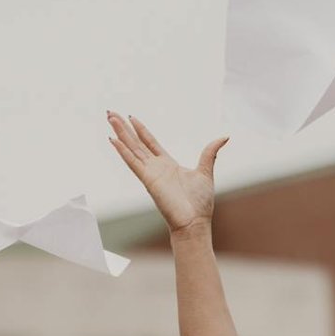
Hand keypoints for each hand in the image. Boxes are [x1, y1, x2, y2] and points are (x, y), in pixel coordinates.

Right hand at [107, 113, 226, 236]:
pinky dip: (122, 151)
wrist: (194, 222)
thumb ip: (210, 153)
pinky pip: (132, 162)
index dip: (141, 130)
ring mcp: (150, 173)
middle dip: (124, 128)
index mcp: (168, 165)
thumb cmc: (199, 203)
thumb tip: (224, 137)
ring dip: (121, 133)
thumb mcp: (206, 171)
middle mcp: (156, 168)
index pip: (150, 143)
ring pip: (132, 148)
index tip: (131, 118)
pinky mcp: (148, 180)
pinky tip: (113, 140)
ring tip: (110, 118)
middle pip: (136, 143)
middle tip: (112, 113)